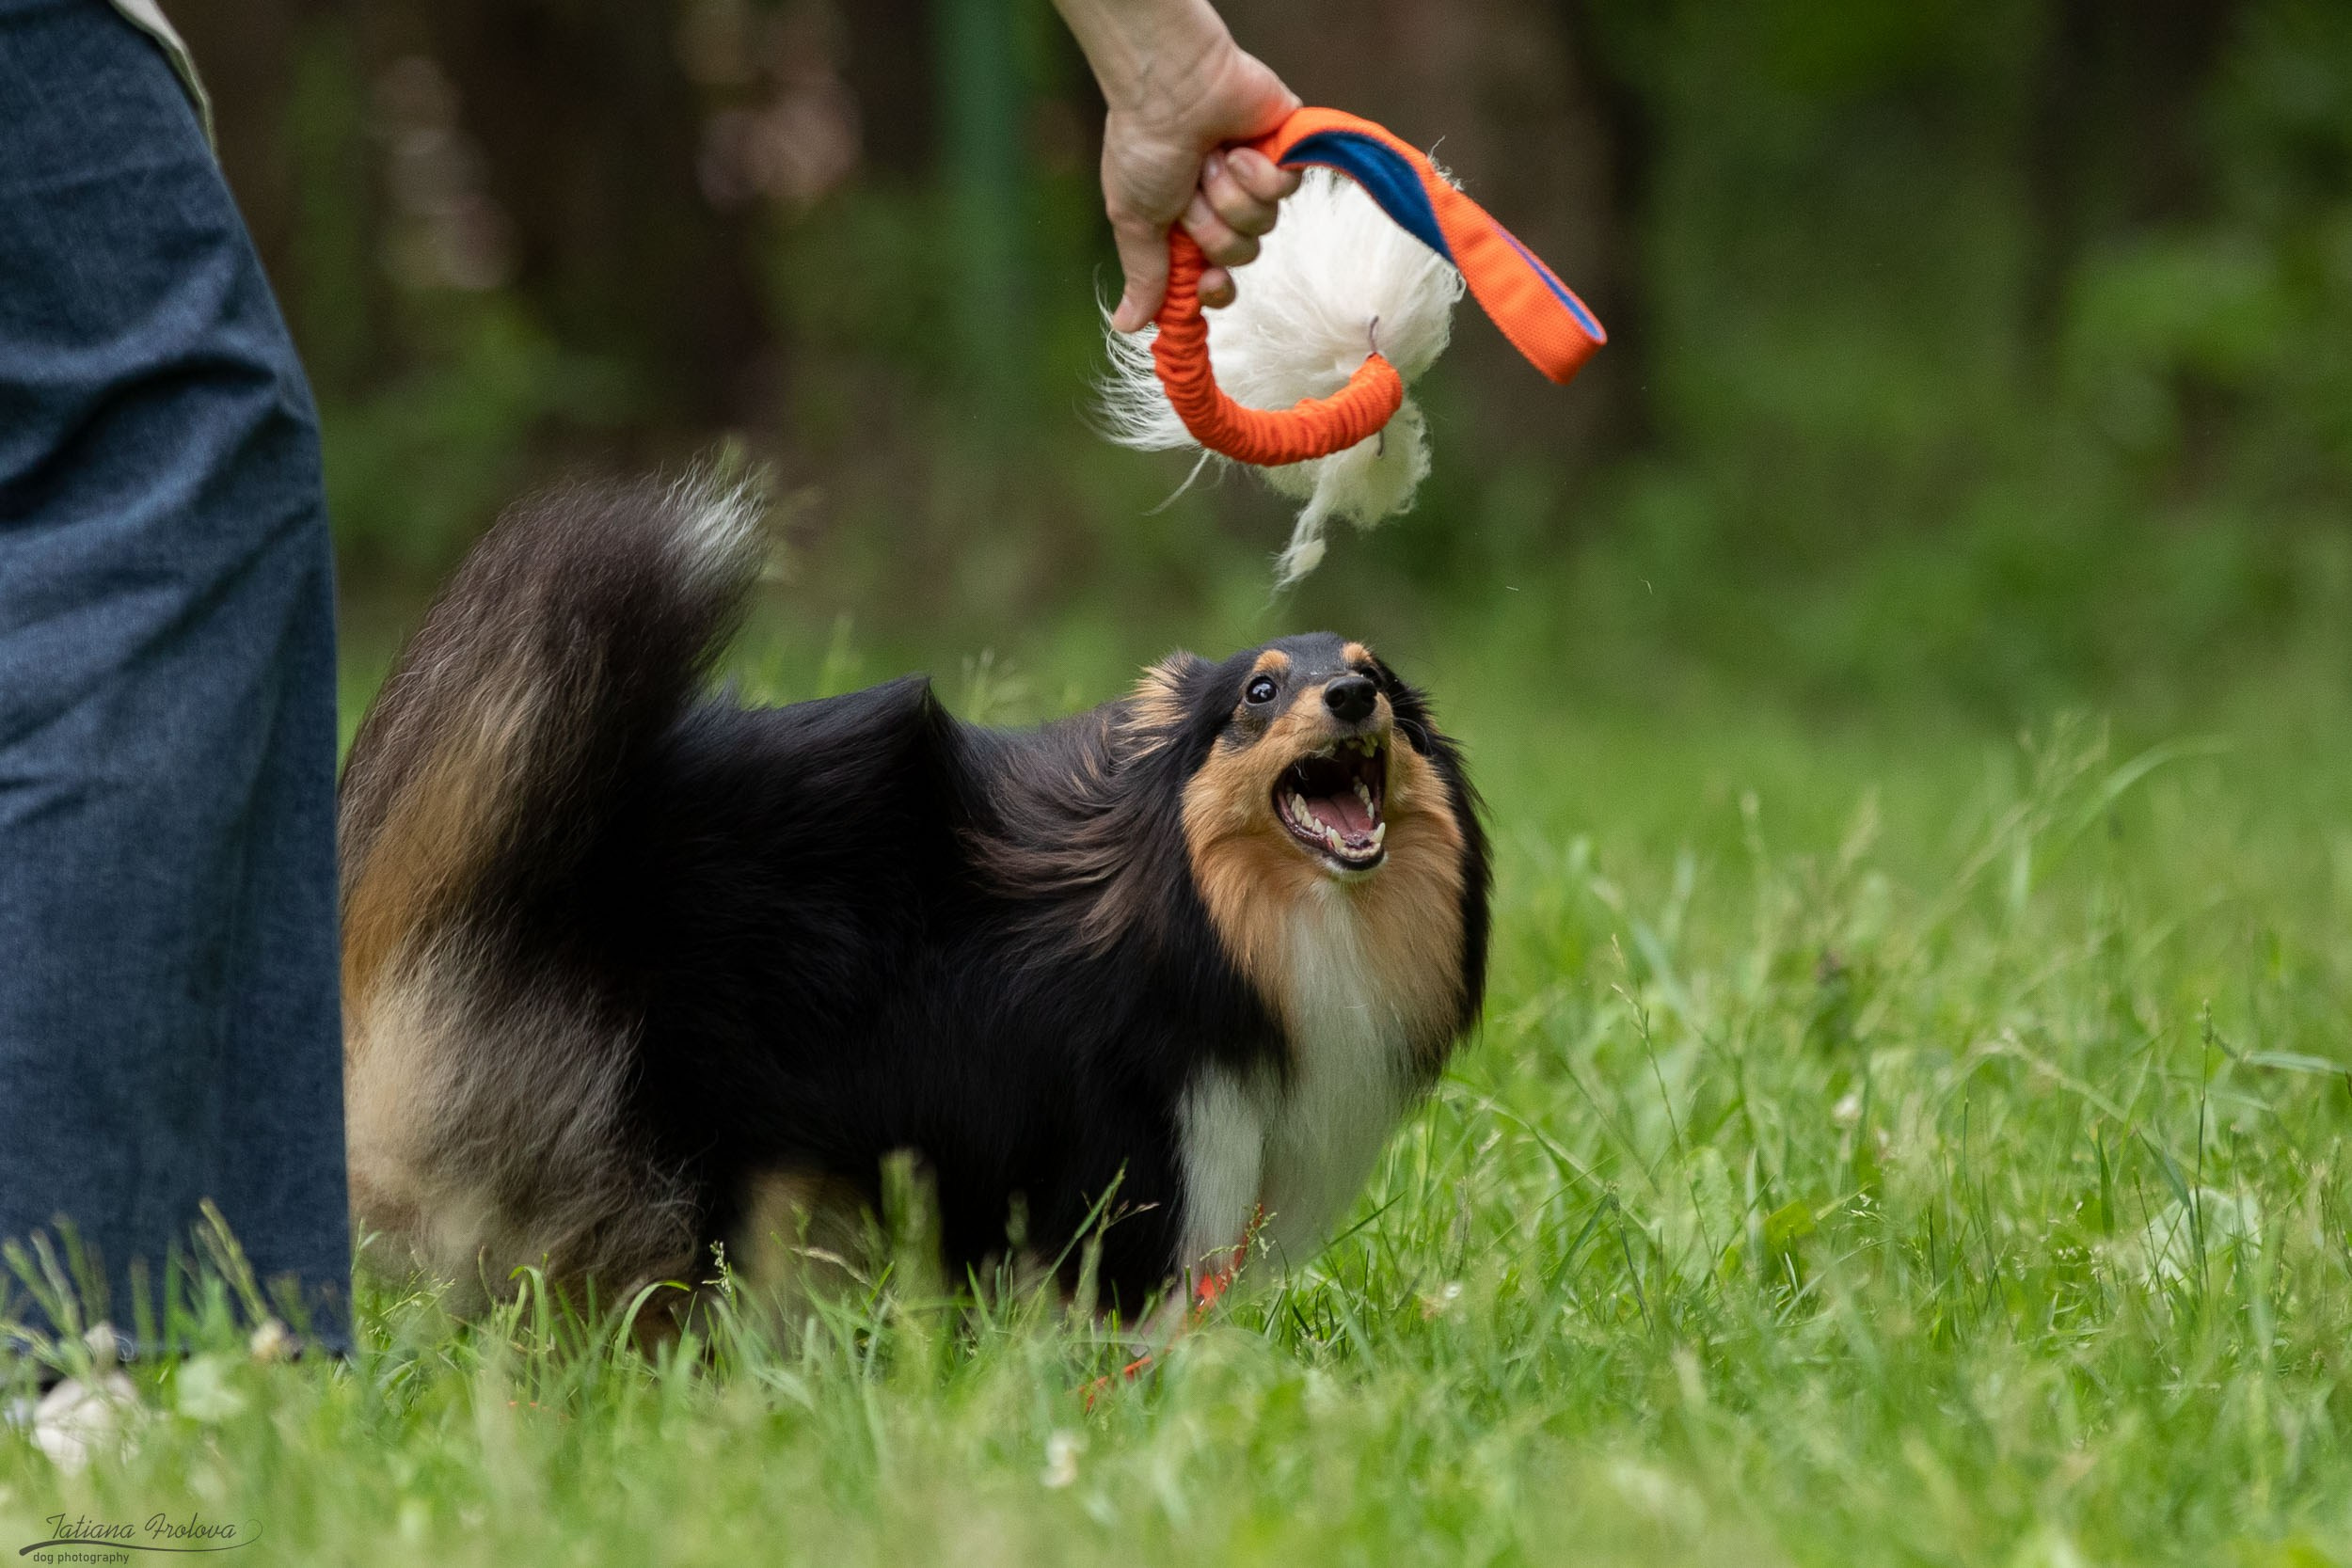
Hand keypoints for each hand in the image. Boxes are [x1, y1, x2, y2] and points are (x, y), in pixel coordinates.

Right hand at [1055, 0, 1304, 329]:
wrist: (1173, 88)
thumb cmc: (1145, 146)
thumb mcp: (1134, 219)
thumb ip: (1143, 274)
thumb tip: (1124, 324)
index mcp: (1187, 226)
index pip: (1216, 282)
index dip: (1216, 290)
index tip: (1208, 284)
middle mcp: (1223, 206)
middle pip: (1242, 256)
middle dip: (1214, 227)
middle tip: (1192, 191)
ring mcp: (1255, 179)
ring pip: (1264, 224)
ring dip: (1230, 194)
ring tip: (1211, 159)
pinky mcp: (1284, 154)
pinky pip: (1286, 189)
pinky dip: (1257, 171)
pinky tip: (1238, 145)